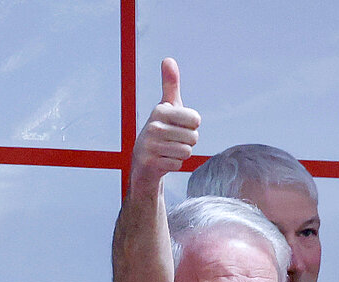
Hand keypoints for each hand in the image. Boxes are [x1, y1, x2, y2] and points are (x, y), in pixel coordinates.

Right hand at [130, 58, 198, 194]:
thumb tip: (168, 59)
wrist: (142, 159)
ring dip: (181, 153)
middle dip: (187, 141)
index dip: (192, 125)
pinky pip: (178, 165)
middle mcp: (154, 126)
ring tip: (169, 149)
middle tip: (174, 140)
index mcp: (160, 110)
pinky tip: (164, 160)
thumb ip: (170, 84)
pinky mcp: (151, 163)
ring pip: (186, 152)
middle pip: (193, 137)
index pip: (195, 119)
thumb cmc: (160, 129)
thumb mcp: (167, 106)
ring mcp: (151, 146)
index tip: (180, 125)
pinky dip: (174, 164)